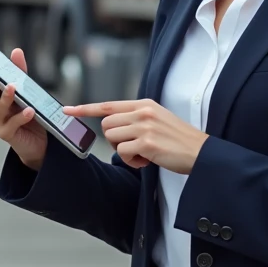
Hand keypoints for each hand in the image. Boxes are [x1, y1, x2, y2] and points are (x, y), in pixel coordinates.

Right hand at [0, 49, 47, 171]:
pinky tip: (29, 111)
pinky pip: (12, 124)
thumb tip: (16, 51)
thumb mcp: (24, 89)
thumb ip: (19, 71)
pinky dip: (20, 117)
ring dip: (5, 98)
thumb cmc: (27, 111)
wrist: (37, 141)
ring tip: (12, 87)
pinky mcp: (6, 134)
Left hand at [62, 99, 207, 173]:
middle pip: (106, 126)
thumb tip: (113, 124)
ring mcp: (144, 126)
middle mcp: (142, 112)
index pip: (108, 105)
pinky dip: (133, 162)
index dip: (85, 109)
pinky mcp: (147, 142)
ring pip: (113, 139)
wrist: (200, 152)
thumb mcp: (157, 119)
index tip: (66, 110)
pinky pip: (124, 153)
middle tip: (135, 147)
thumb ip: (136, 118)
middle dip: (115, 140)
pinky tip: (148, 160)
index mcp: (144, 104)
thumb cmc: (178, 139)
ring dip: (124, 151)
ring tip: (144, 153)